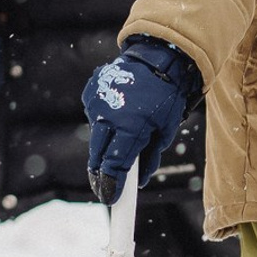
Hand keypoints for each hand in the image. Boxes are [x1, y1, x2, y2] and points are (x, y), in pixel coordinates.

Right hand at [82, 38, 199, 203]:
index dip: (111, 187)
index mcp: (130, 128)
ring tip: (120, 136)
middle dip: (101, 174)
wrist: (158, 57)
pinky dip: (102, 122)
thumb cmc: (166, 96)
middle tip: (107, 183)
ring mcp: (96, 103)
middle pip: (96, 158)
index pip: (114, 167)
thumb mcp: (165, 130)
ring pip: (94, 137)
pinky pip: (93, 117)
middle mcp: (108, 116)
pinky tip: (117, 113)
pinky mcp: (90, 92)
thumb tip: (140, 181)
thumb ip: (151, 157)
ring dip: (103, 144)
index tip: (110, 199)